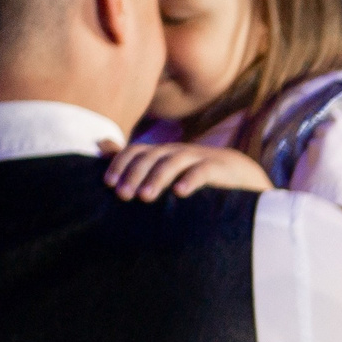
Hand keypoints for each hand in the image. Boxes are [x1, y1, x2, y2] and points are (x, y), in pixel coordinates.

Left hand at [102, 140, 272, 200]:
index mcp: (163, 153)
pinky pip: (203, 171)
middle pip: (151, 156)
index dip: (121, 165)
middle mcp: (177, 152)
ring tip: (146, 197)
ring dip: (157, 178)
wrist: (241, 174)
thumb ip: (135, 159)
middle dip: (135, 174)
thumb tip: (101, 145)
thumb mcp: (165, 168)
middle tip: (124, 195)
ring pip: (173, 162)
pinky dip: (191, 180)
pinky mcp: (219, 168)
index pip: (136, 151)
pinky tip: (181, 192)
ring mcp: (198, 157)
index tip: (110, 185)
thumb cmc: (196, 175)